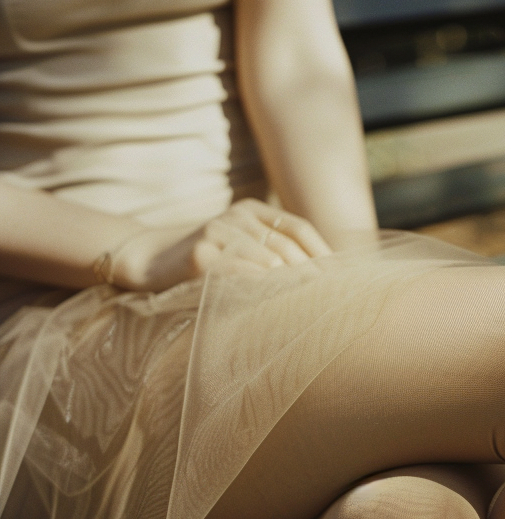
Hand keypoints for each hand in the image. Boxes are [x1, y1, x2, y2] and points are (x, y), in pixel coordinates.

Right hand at [110, 199, 332, 291]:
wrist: (149, 261)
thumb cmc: (207, 262)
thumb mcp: (243, 250)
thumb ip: (276, 254)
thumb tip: (325, 276)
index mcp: (253, 210)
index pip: (299, 228)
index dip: (323, 253)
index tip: (341, 280)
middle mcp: (238, 215)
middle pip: (288, 247)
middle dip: (312, 275)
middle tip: (330, 301)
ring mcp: (218, 231)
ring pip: (268, 260)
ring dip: (291, 285)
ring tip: (308, 309)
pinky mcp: (200, 254)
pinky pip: (239, 273)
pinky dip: (260, 288)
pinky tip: (273, 305)